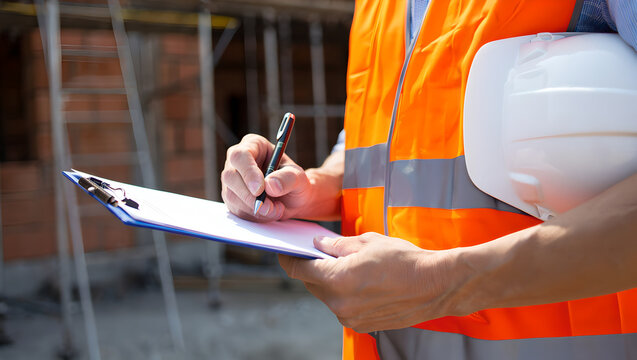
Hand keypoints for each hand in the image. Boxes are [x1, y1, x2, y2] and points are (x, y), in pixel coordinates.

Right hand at [221, 134, 312, 221]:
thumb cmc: (295, 182)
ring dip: (254, 208)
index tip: (259, 190)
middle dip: (250, 196)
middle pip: (230, 176)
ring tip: (276, 209)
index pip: (241, 155)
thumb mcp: (299, 178)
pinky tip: (268, 213)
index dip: (248, 172)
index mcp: (253, 145)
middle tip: (270, 207)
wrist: (293, 198)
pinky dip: (253, 215)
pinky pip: (235, 208)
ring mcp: (232, 179)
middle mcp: (238, 161)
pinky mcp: (231, 197)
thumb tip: (270, 185)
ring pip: (231, 195)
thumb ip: (287, 178)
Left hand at [278, 233, 463, 332]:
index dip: (288, 259)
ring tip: (347, 266)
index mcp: (337, 280)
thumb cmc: (405, 260)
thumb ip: (337, 245)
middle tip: (319, 253)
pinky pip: (344, 307)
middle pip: (312, 285)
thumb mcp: (367, 242)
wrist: (437, 285)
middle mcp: (340, 304)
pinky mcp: (363, 325)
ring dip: (331, 282)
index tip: (285, 252)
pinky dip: (346, 294)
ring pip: (328, 297)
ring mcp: (351, 318)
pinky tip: (361, 281)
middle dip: (313, 269)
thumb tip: (318, 245)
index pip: (299, 270)